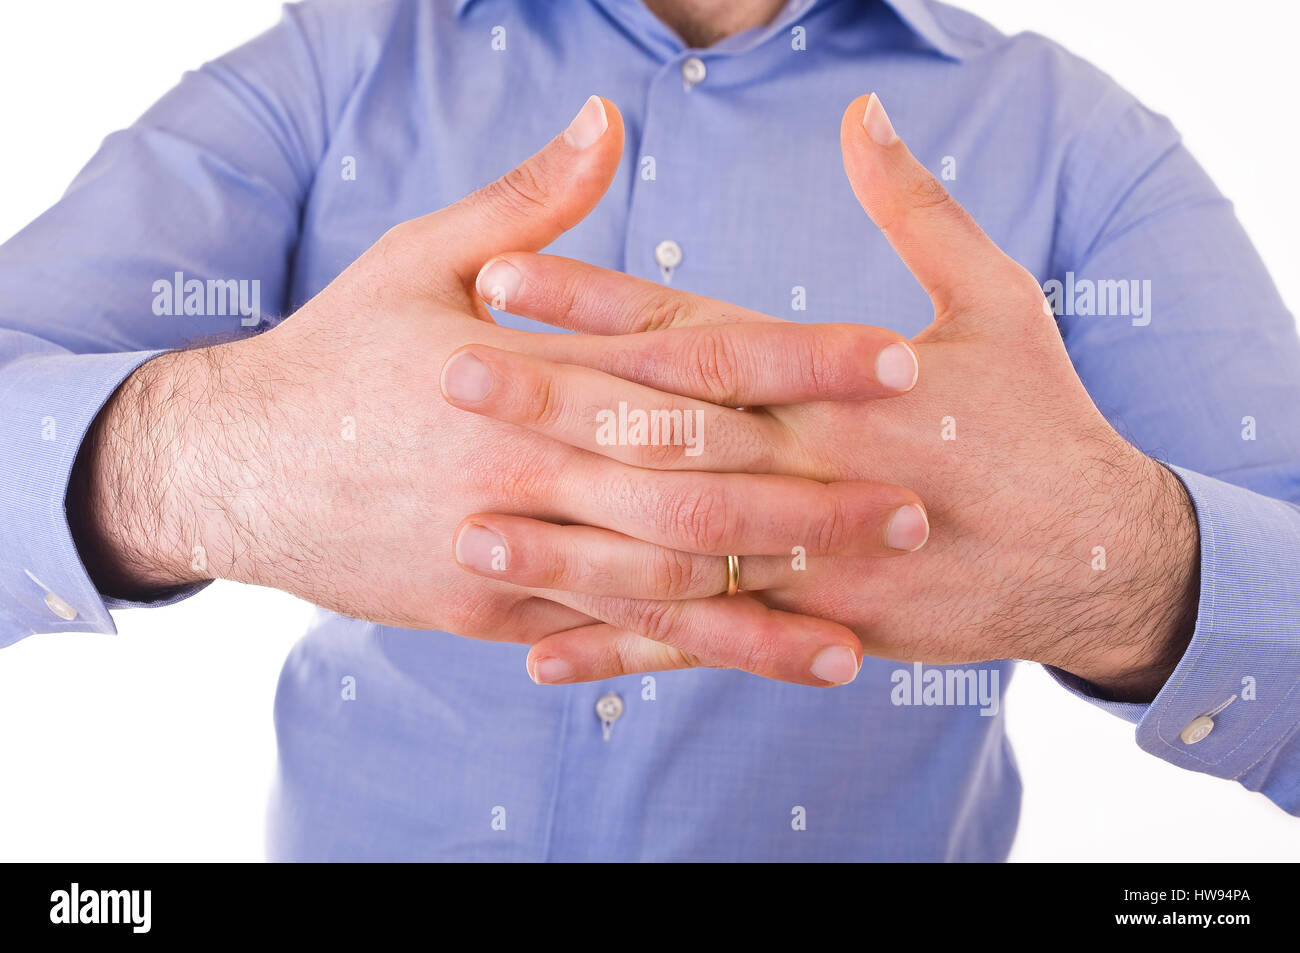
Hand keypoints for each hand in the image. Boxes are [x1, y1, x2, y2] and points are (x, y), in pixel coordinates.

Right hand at [69, 96, 928, 684]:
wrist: (238, 467)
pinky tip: (776, 657)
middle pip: (697, 479)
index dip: (798, 364)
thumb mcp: (417, 259)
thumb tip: (606, 118)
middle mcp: (529, 460)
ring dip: (776, 589)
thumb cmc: (338, 355)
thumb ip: (527, 202)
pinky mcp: (494, 607)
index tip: (892, 362)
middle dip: (814, 495)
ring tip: (874, 602)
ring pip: (665, 573)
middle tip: (919, 504)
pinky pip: (610, 628)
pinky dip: (696, 645)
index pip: (692, 360)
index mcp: (529, 363)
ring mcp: (511, 545)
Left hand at [455, 94, 1198, 700]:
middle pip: (663, 433)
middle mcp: (813, 467)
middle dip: (554, 406)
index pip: (695, 332)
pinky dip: (626, 651)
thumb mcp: (1000, 300)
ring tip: (468, 532)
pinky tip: (542, 655)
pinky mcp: (817, 625)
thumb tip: (864, 120)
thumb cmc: (1043, 422)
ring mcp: (811, 557)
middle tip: (450, 378)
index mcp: (842, 382)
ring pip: (669, 549)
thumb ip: (919, 212)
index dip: (597, 302)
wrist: (1097, 555)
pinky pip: (706, 641)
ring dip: (566, 545)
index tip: (505, 274)